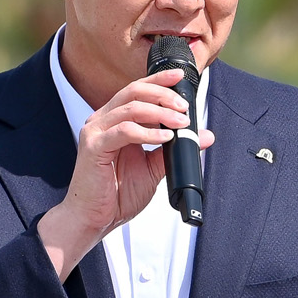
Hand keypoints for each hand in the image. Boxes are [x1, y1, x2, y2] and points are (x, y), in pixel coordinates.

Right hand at [37, 68, 214, 279]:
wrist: (94, 219)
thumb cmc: (117, 194)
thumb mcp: (153, 168)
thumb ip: (174, 148)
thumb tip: (204, 136)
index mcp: (114, 120)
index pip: (137, 90)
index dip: (159, 80)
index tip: (181, 78)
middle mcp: (103, 120)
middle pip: (134, 91)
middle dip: (163, 94)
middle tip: (184, 106)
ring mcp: (96, 131)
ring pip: (130, 107)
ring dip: (160, 112)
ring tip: (180, 123)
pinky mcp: (94, 146)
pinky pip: (124, 130)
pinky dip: (147, 132)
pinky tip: (164, 138)